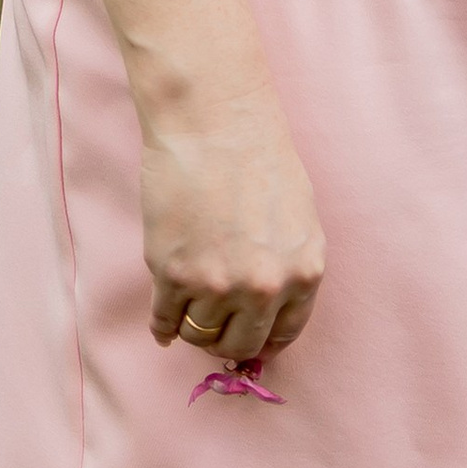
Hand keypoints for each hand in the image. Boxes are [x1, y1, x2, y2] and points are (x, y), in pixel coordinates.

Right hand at [137, 89, 326, 370]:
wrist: (214, 123)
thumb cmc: (259, 158)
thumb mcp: (298, 218)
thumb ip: (288, 266)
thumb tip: (269, 307)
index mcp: (304, 273)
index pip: (283, 333)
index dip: (262, 338)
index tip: (248, 335)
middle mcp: (264, 288)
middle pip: (240, 344)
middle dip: (226, 338)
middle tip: (214, 328)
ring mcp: (217, 286)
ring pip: (199, 334)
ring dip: (193, 326)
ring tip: (189, 308)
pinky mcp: (172, 277)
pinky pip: (164, 322)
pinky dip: (162, 326)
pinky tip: (163, 321)